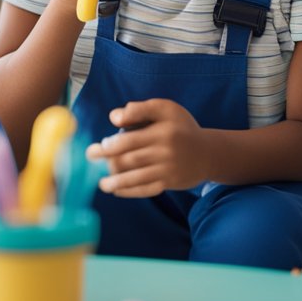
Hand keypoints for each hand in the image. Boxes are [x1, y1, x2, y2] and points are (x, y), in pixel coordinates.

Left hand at [85, 99, 208, 196]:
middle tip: (92, 160)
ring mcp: (168, 169)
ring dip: (116, 181)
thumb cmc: (181, 127)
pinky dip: (130, 191)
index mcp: (162, 131)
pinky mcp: (170, 183)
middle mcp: (166, 151)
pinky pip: (146, 190)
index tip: (99, 147)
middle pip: (130, 159)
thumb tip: (113, 118)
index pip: (130, 140)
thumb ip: (140, 109)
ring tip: (102, 183)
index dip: (111, 145)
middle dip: (108, 161)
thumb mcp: (166, 109)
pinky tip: (117, 190)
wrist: (209, 152)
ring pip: (136, 177)